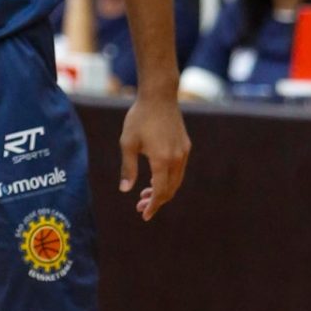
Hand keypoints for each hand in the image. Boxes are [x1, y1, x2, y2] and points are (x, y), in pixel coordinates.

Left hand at [118, 92, 190, 220]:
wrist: (159, 96)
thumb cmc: (139, 118)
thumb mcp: (127, 143)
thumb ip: (128, 168)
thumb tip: (125, 190)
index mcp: (162, 160)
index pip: (160, 192)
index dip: (152, 206)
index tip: (143, 215)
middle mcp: (177, 158)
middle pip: (170, 190)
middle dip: (156, 201)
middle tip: (140, 206)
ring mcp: (183, 152)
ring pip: (176, 181)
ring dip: (163, 190)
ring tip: (145, 194)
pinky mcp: (185, 145)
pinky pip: (179, 169)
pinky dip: (169, 179)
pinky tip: (155, 179)